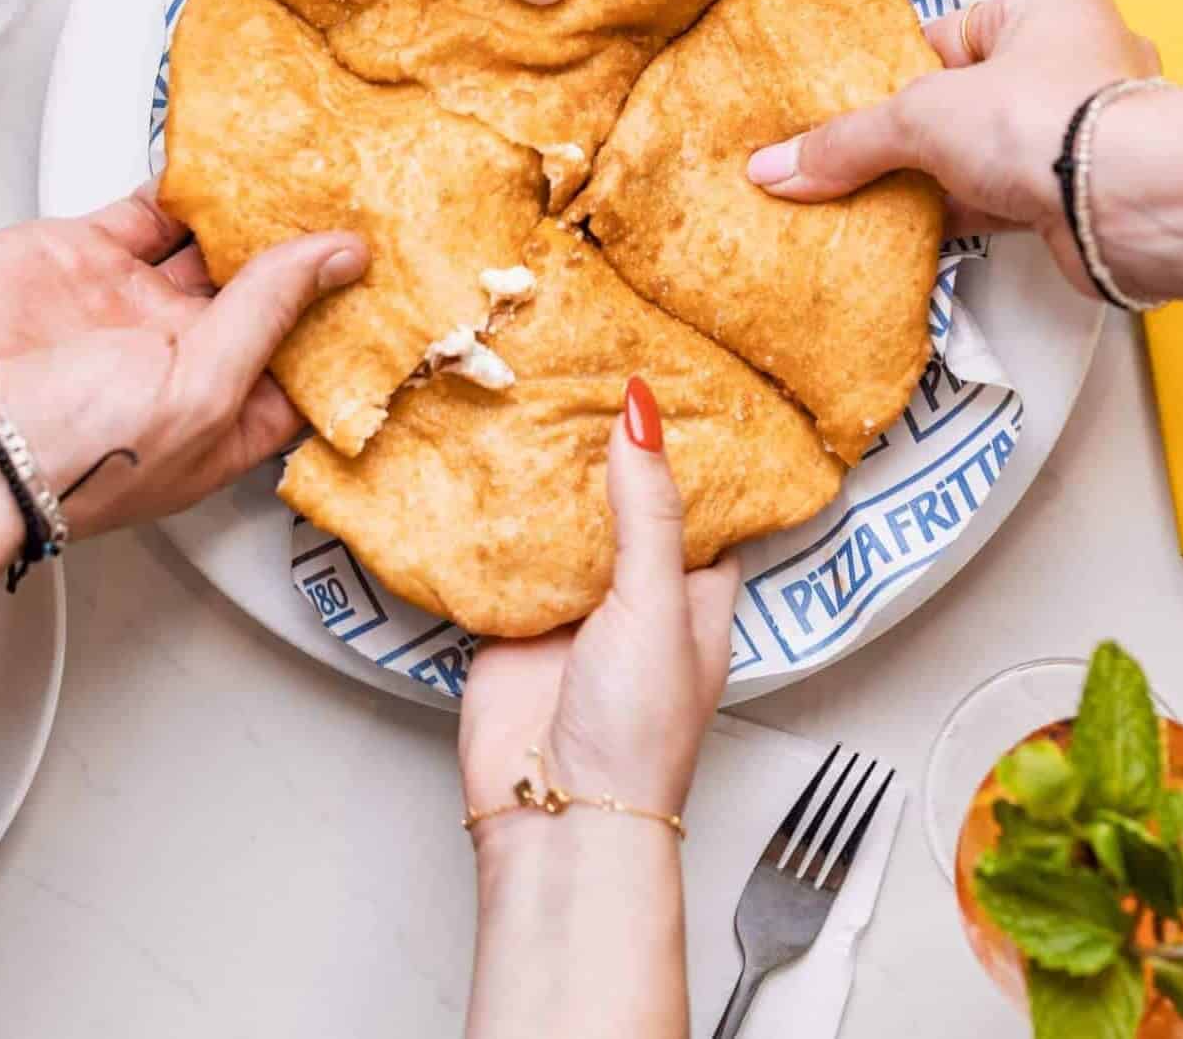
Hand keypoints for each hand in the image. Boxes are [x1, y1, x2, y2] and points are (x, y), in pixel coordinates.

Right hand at [0, 189, 365, 535]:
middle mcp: (179, 362)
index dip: (345, 322)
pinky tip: (227, 155)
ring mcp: (131, 306)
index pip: (302, 364)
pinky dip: (187, 180)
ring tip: (311, 167)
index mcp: (221, 417)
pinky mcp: (87, 255)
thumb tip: (337, 257)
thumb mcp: (202, 391)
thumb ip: (268, 312)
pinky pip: (152, 208)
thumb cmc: (66, 453)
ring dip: (255, 208)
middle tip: (366, 200)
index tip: (397, 275)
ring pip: (213, 243)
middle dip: (308, 253)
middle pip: (265, 296)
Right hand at [459, 377, 740, 827]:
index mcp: (695, 594)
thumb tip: (642, 416)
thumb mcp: (659, 605)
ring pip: (560, 524)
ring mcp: (572, 608)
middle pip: (622, 506)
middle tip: (585, 368)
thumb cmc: (636, 735)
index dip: (688, 449)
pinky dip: (490, 517)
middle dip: (605, 451)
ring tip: (531, 392)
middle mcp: (635, 597)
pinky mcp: (511, 622)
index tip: (672, 381)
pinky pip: (501, 556)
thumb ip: (649, 512)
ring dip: (545, 477)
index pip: (701, 505)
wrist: (556, 815)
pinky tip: (480, 463)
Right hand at [744, 0, 1161, 294]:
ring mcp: (1087, 130)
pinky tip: (918, 232)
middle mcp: (1079, 59)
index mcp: (1048, 7)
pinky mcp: (1087, 192)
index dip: (897, 74)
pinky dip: (967, 214)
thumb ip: (846, 142)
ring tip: (877, 200)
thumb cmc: (1040, 119)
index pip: (950, 36)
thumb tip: (771, 169)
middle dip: (918, 134)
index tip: (853, 110)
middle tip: (859, 159)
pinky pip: (1011, 197)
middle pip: (968, 97)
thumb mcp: (919, 116)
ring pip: (991, 151)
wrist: (1128, 204)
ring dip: (942, 179)